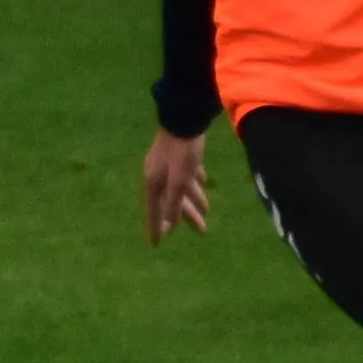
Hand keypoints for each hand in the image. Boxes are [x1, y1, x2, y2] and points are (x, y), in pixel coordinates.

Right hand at [144, 129, 210, 243]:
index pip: (155, 211)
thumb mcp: (179, 181)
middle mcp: (158, 174)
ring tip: (208, 210)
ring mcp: (167, 163)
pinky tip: (203, 181)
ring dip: (194, 198)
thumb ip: (173, 204)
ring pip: (181, 186)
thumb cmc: (181, 152)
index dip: (157, 227)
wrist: (184, 117)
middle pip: (172, 200)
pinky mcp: (179, 152)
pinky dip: (195, 180)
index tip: (157, 244)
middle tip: (202, 231)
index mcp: (154, 183)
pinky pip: (186, 172)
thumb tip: (168, 227)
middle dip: (186, 216)